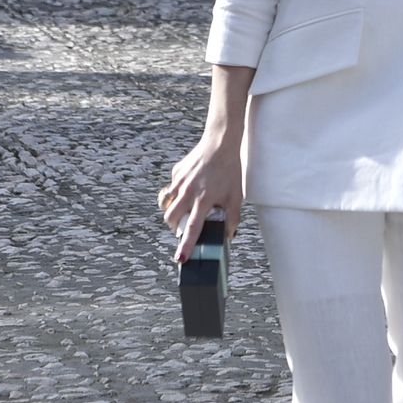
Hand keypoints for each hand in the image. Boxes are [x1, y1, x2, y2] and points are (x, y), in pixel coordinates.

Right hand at [160, 130, 243, 262]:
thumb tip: (229, 235)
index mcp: (204, 199)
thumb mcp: (236, 196)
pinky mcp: (176, 172)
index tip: (180, 259)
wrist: (220, 143)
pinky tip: (188, 188)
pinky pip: (171, 188)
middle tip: (184, 226)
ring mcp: (180, 181)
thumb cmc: (229, 171)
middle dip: (174, 227)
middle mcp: (189, 192)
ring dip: (172, 210)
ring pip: (166, 204)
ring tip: (183, 209)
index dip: (186, 245)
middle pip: (171, 218)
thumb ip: (233, 217)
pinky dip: (176, 193)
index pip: (193, 228)